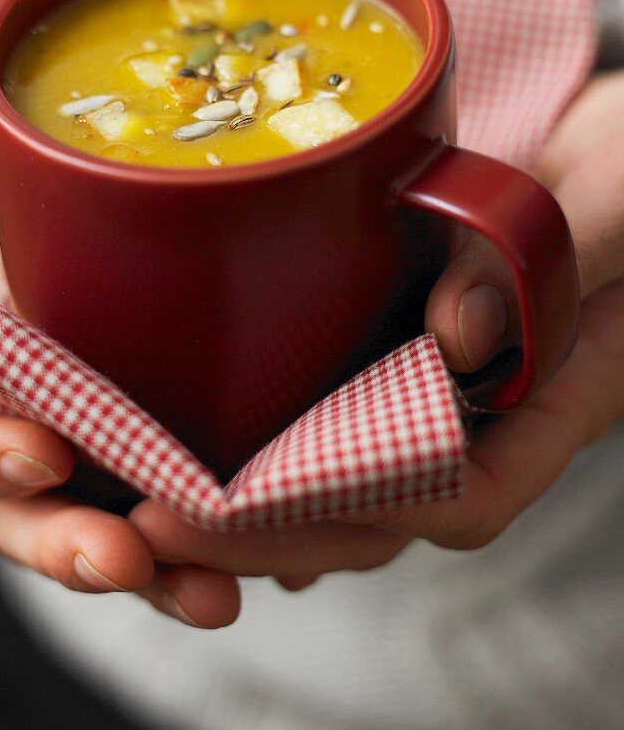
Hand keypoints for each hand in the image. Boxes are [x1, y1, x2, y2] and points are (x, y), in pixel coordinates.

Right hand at [0, 97, 240, 627]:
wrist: (178, 219)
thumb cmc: (70, 197)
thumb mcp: (16, 158)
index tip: (40, 449)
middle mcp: (48, 434)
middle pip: (32, 522)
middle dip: (68, 549)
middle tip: (121, 554)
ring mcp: (116, 468)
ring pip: (119, 551)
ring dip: (157, 582)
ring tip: (210, 597)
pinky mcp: (187, 483)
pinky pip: (199, 545)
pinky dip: (223, 563)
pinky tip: (270, 570)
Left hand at [128, 72, 623, 580]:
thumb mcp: (617, 198)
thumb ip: (550, 258)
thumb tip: (456, 336)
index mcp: (557, 395)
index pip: (458, 491)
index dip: (350, 512)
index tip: (244, 510)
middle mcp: (495, 410)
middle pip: (381, 509)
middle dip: (267, 530)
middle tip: (155, 521)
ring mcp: (453, 390)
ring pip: (353, 477)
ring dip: (256, 503)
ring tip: (152, 502)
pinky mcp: (412, 352)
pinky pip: (344, 420)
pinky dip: (280, 448)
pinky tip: (210, 455)